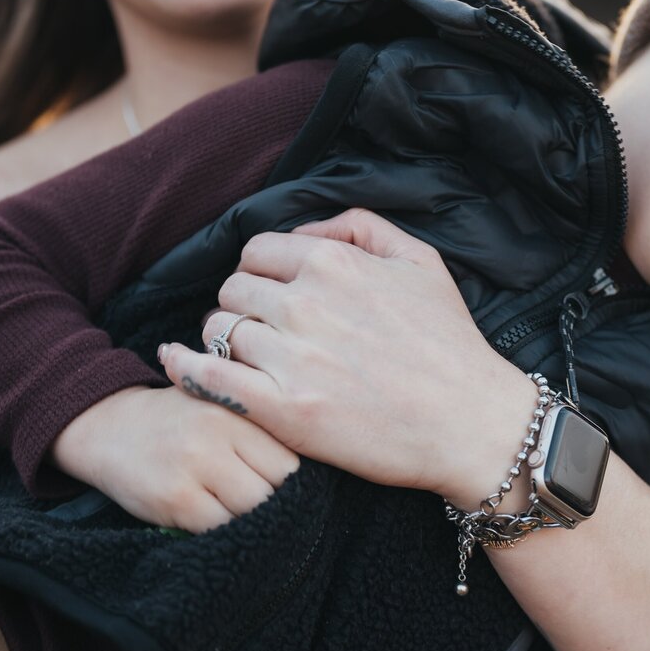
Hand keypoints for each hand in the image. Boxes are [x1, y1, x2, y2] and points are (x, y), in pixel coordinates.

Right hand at [51, 382, 299, 531]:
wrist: (106, 425)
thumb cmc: (174, 418)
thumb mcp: (216, 404)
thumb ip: (257, 428)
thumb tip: (310, 471)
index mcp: (234, 410)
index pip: (290, 458)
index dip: (297, 482)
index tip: (293, 493)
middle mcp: (216, 435)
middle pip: (277, 486)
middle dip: (281, 504)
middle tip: (277, 513)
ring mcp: (194, 468)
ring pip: (254, 511)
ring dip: (258, 522)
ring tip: (254, 522)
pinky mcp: (174, 500)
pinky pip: (221, 529)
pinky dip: (230, 534)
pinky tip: (225, 527)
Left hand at [158, 210, 538, 507]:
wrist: (471, 424)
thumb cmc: (451, 344)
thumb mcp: (421, 261)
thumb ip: (359, 226)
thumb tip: (305, 230)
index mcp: (333, 263)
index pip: (257, 252)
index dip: (260, 274)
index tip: (272, 298)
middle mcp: (306, 303)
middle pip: (233, 290)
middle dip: (242, 307)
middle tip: (261, 332)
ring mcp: (292, 358)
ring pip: (219, 331)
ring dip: (225, 341)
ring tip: (246, 359)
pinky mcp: (284, 410)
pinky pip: (208, 378)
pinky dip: (185, 369)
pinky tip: (178, 365)